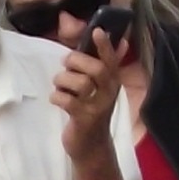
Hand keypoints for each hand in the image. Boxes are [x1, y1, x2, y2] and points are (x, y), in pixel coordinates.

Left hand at [53, 31, 127, 156]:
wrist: (91, 148)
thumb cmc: (92, 113)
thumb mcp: (101, 89)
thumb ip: (105, 65)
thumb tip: (122, 42)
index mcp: (112, 83)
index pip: (111, 60)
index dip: (104, 45)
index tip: (97, 31)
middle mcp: (108, 94)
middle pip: (96, 69)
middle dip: (76, 61)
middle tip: (65, 64)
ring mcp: (96, 108)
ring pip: (79, 83)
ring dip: (62, 80)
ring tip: (59, 85)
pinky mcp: (83, 120)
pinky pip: (66, 101)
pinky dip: (56, 97)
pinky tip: (57, 99)